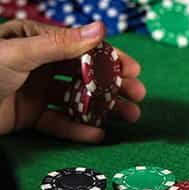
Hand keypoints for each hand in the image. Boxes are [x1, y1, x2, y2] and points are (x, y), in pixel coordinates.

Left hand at [0, 20, 145, 142]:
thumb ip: (61, 44)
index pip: (83, 49)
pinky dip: (79, 130)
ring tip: (130, 116)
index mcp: (38, 42)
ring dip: (105, 109)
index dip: (111, 59)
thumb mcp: (21, 54)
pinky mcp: (31, 115)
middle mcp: (41, 65)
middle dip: (114, 85)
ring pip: (78, 100)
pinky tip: (99, 135)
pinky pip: (60, 122)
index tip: (135, 70)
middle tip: (139, 96)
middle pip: (86, 75)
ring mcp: (37, 91)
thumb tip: (100, 28)